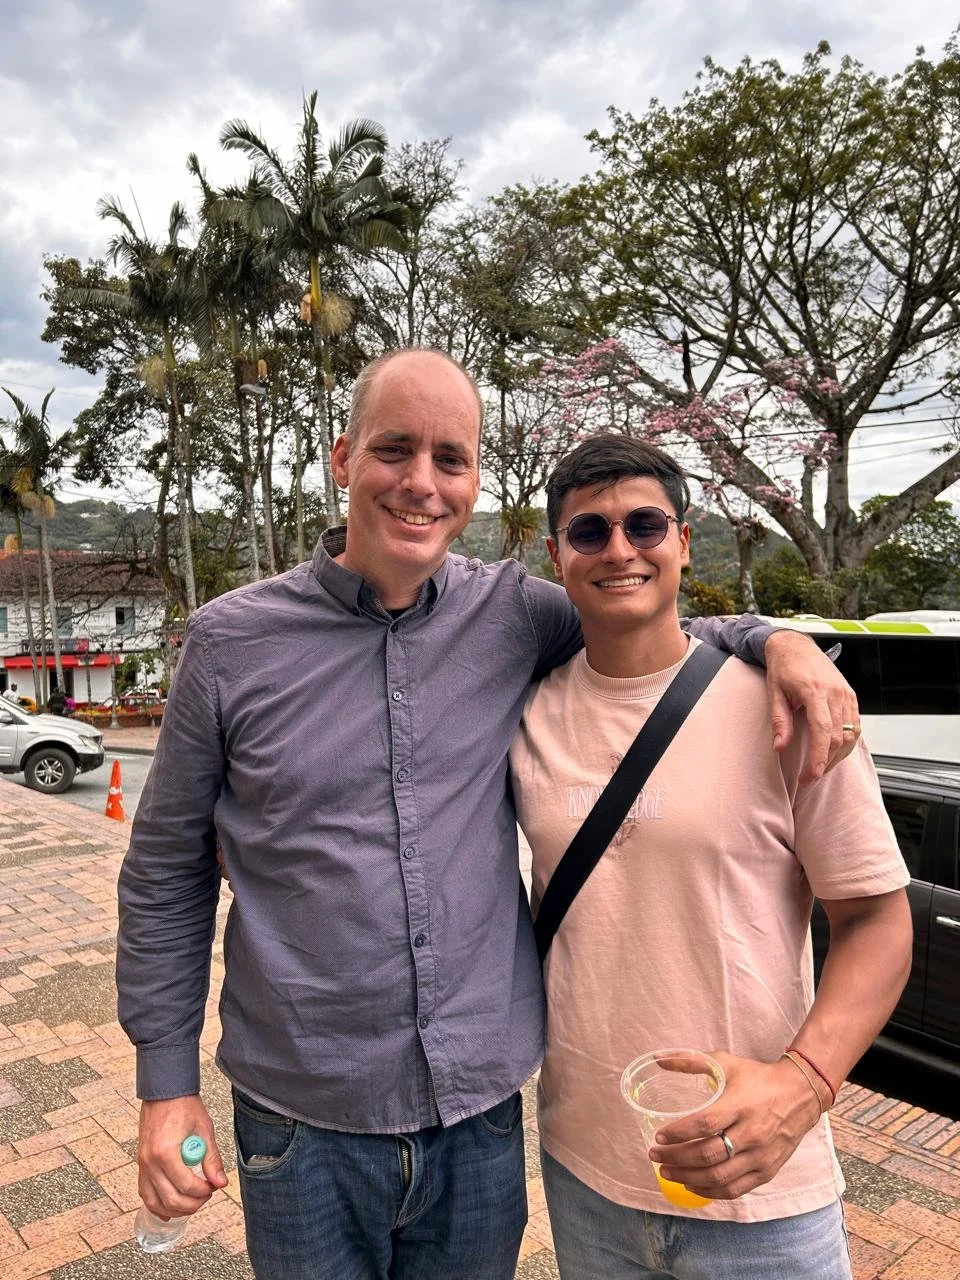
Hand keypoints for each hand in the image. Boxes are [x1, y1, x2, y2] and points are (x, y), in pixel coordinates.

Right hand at [137, 1095, 227, 1218]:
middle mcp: (150, 1162)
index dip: (204, 1191)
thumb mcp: (204, 1129)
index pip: (186, 1186)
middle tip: (207, 1195)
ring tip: (192, 1204)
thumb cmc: (183, 1106)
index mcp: (166, 1152)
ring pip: (155, 1202)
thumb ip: (212, 1159)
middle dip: (193, 1204)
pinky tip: (169, 1210)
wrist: (164, 1092)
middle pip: (170, 1199)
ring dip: (176, 1209)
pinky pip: (145, 1193)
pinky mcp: (141, 1165)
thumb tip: (220, 1182)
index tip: (214, 1186)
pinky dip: (157, 1205)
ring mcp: (142, 1165)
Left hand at [648, 1052, 823, 1200]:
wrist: (801, 1095)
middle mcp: (751, 1133)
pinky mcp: (767, 1171)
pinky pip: (735, 1190)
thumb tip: (658, 1060)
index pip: (705, 1124)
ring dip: (688, 1177)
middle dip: (676, 1158)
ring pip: (719, 1176)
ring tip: (667, 1172)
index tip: (659, 1137)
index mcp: (740, 1105)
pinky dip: (710, 1191)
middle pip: (708, 1154)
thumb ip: (692, 1061)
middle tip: (655, 1155)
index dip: (679, 1133)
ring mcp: (760, 1156)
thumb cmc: (758, 1078)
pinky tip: (692, 1184)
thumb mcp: (727, 1063)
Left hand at [764, 631, 858, 783]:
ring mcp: (846, 694)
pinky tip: (834, 753)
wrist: (796, 646)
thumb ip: (779, 721)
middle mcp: (835, 692)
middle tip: (809, 778)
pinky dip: (847, 743)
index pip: (822, 730)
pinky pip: (855, 726)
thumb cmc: (783, 668)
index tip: (812, 775)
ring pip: (850, 735)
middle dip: (825, 762)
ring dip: (838, 756)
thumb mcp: (773, 693)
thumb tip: (780, 747)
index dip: (819, 756)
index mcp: (814, 691)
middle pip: (838, 737)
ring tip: (821, 769)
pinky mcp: (851, 696)